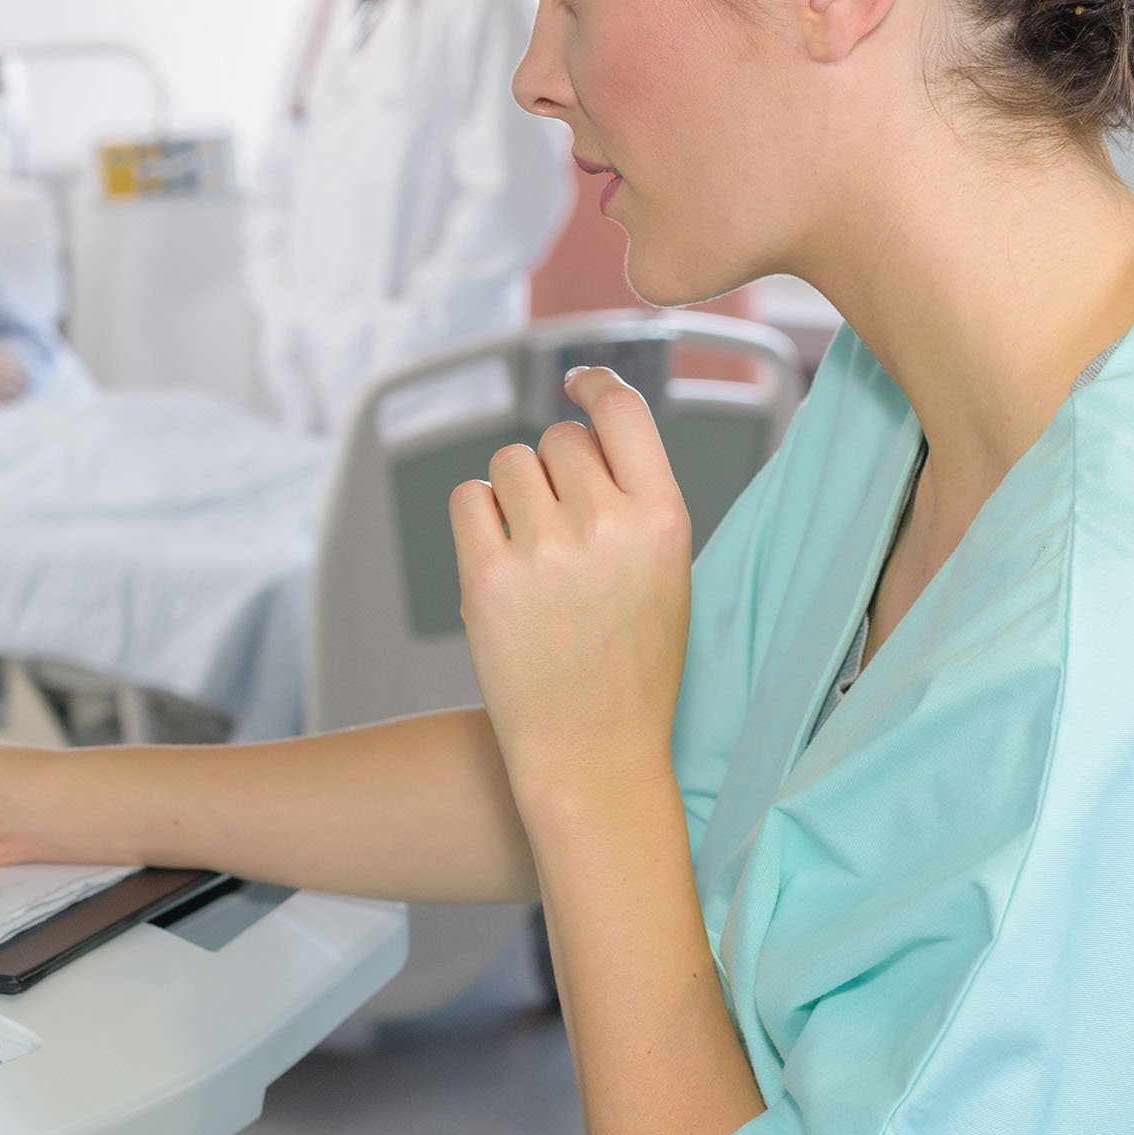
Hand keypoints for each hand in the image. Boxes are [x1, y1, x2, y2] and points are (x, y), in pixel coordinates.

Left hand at [446, 367, 693, 803]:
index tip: (576, 382)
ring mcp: (543, 551)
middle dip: (554, 471)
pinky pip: (468, 498)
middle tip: (562, 530)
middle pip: (558, 441)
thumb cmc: (631, 661)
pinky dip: (478, 517)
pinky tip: (498, 555)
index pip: (623, 413)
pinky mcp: (486, 578)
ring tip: (534, 552)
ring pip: (509, 464)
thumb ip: (632, 497)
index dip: (595, 385)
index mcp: (663, 519)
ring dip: (513, 493)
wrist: (594, 752)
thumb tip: (582, 422)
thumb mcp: (665, 571)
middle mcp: (605, 525)